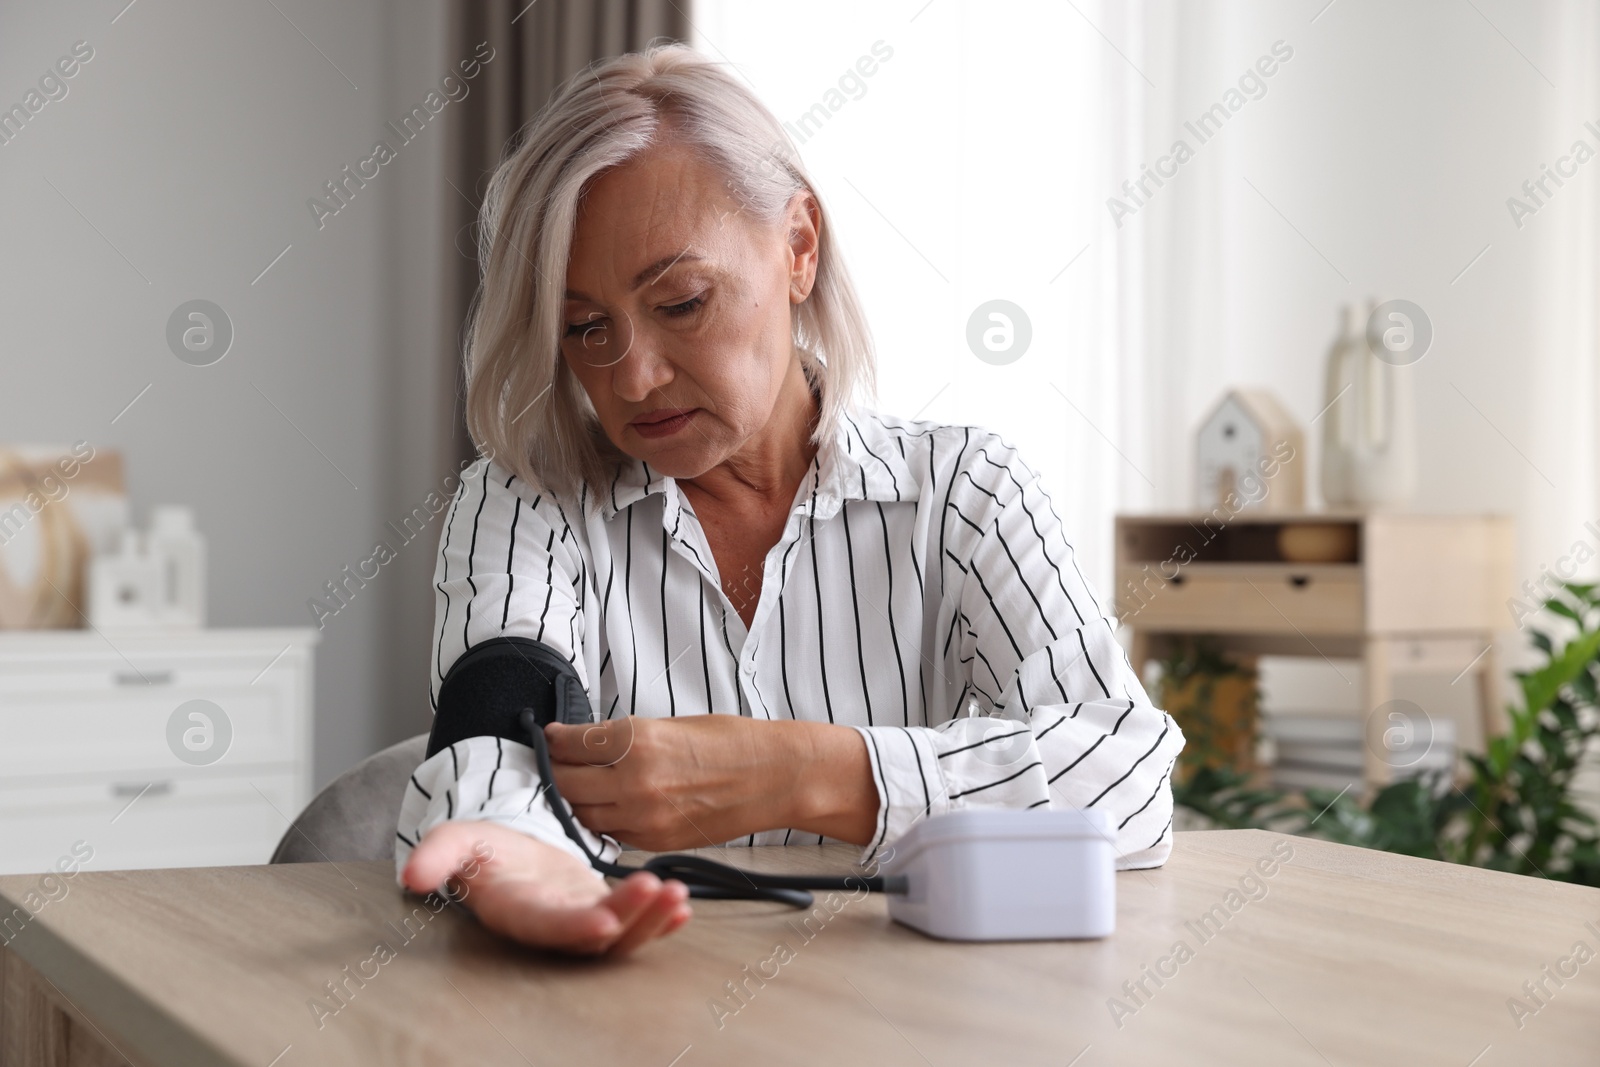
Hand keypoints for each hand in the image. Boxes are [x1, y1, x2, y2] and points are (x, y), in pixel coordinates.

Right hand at [401, 820, 689, 956]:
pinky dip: (661, 921)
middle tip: (656, 890)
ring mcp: (582, 923)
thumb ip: (438, 855)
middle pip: (594, 938)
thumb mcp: (456, 841)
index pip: (547, 929)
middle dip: (629, 920)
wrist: (507, 855)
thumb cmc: (481, 851)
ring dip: (652, 920)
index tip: (604, 922)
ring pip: (622, 937)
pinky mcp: (604, 913)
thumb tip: (411, 875)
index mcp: (517, 912)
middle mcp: (553, 927)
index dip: (574, 930)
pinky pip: (636, 926)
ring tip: (678, 896)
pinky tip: (683, 907)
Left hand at [543, 715, 878, 849]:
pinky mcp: (655, 841)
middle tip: (556, 763)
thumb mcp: (670, 724)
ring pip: (582, 814)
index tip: (551, 738)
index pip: (568, 745)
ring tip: (582, 786)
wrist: (774, 776)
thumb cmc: (731, 742)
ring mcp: (643, 817)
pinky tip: (612, 805)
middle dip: (556, 772)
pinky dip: (604, 820)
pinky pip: (611, 833)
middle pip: (565, 783)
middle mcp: (633, 781)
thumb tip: (585, 742)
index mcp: (636, 741)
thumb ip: (623, 738)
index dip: (555, 741)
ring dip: (577, 800)